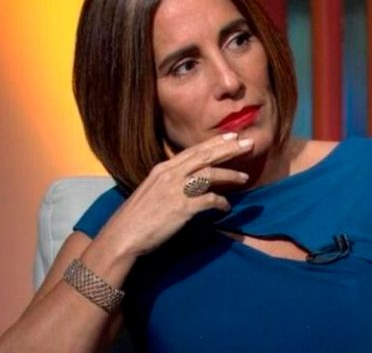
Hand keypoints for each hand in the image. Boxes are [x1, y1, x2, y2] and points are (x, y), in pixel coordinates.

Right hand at [97, 133, 252, 257]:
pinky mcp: (182, 208)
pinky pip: (209, 200)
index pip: (194, 151)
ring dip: (230, 175)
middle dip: (229, 149)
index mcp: (163, 169)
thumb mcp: (152, 190)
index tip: (231, 136)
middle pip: (205, 156)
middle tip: (248, 144)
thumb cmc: (137, 217)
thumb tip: (189, 181)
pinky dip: (221, 202)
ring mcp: (176, 190)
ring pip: (210, 174)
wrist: (123, 236)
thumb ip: (170, 182)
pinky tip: (226, 207)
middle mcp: (170, 175)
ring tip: (245, 177)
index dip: (214, 142)